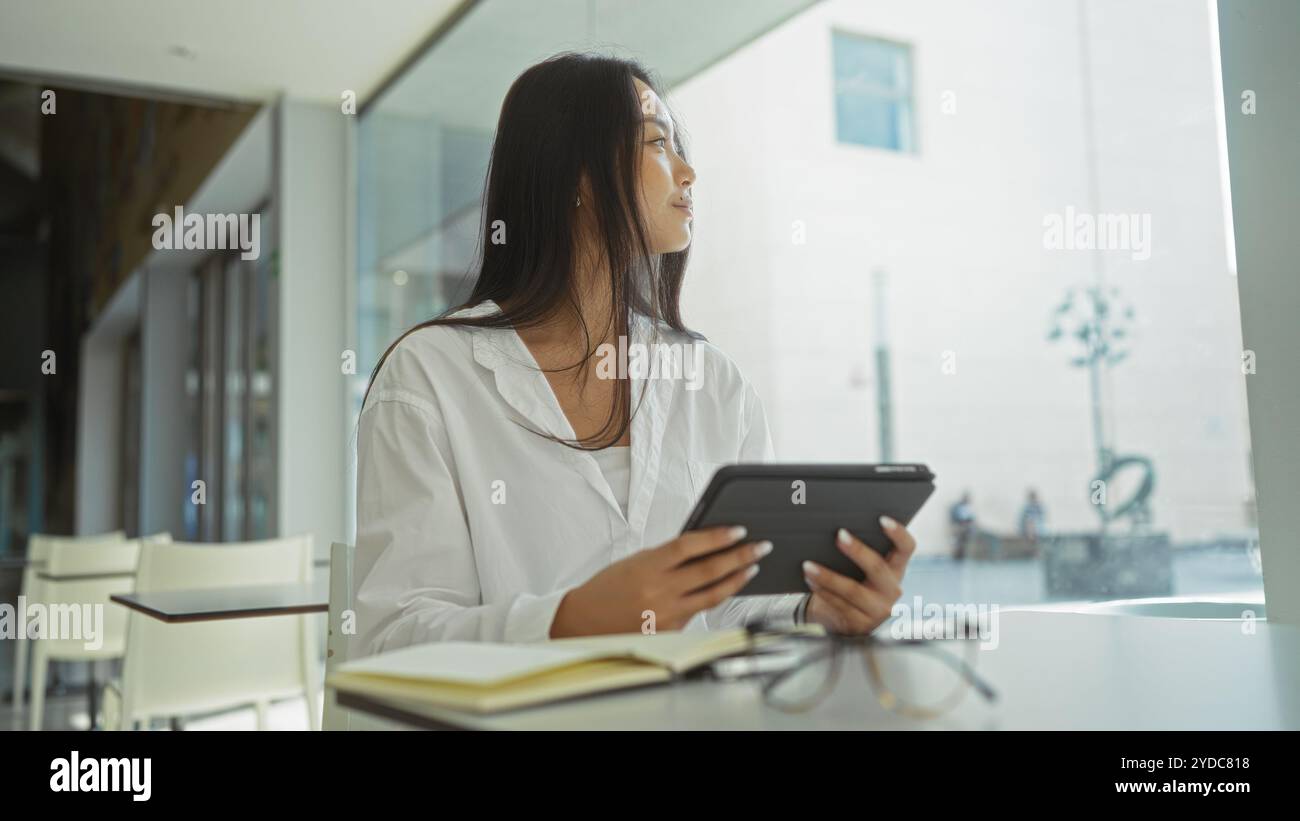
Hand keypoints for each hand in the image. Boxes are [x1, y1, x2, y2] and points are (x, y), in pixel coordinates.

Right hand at [549, 525, 770, 637]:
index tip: (738, 531)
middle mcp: (659, 590)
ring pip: (713, 594)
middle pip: (710, 570)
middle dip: (741, 556)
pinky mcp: (670, 631)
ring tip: (752, 567)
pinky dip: (715, 598)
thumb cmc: (607, 588)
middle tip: (760, 547)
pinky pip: (699, 613)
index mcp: (648, 566)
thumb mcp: (635, 562)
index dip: (718, 537)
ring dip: (737, 579)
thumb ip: (667, 557)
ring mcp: (667, 613)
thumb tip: (703, 547)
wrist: (584, 622)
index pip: (690, 545)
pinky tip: (727, 588)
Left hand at [803, 516, 915, 634]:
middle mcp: (892, 589)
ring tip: (808, 565)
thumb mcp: (862, 570)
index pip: (906, 548)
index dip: (898, 533)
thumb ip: (858, 553)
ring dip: (828, 576)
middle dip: (857, 550)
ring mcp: (879, 610)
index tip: (882, 519)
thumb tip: (835, 530)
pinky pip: (839, 604)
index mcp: (896, 569)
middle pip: (877, 567)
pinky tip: (810, 580)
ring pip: (853, 590)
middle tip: (839, 535)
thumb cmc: (852, 582)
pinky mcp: (861, 624)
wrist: (842, 620)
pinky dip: (822, 590)